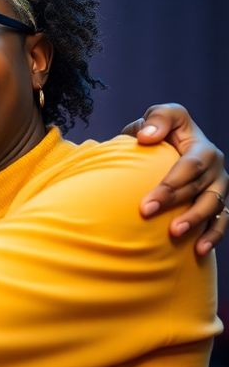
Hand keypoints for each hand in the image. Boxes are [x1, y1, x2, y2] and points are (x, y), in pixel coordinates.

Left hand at [125, 103, 226, 254]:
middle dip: (174, 205)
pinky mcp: (219, 203)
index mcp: (203, 147)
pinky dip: (213, 236)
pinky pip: (222, 221)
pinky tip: (198, 250)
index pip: (189, 167)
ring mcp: (220, 187)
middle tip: (148, 217)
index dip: (169, 186)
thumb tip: (147, 137)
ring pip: (213, 207)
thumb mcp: (161, 116)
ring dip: (196, 222)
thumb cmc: (161, 130)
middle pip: (198, 189)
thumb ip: (156, 120)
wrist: (167, 146)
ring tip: (176, 234)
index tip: (144, 205)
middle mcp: (216, 168)